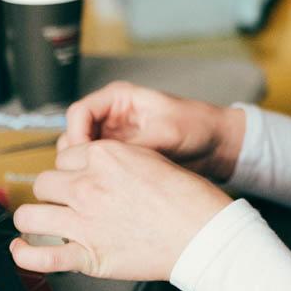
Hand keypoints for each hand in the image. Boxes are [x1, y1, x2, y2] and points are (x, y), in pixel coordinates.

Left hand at [10, 140, 231, 280]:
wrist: (203, 233)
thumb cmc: (188, 199)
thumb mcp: (150, 159)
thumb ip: (118, 161)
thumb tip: (99, 167)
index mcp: (105, 156)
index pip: (66, 156)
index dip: (71, 168)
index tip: (76, 177)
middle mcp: (88, 185)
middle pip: (45, 181)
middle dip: (52, 190)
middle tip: (63, 200)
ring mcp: (84, 220)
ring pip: (31, 214)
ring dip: (32, 218)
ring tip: (37, 222)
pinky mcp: (88, 255)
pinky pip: (42, 255)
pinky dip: (25, 255)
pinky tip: (21, 251)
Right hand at [61, 81, 246, 182]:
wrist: (217, 143)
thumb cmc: (197, 125)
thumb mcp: (165, 132)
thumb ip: (134, 144)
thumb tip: (106, 161)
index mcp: (119, 98)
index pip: (79, 113)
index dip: (77, 136)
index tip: (85, 159)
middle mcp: (111, 116)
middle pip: (74, 135)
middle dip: (77, 157)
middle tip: (88, 178)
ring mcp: (114, 138)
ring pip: (82, 156)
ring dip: (85, 170)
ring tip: (99, 187)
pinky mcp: (120, 157)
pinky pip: (98, 168)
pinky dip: (98, 178)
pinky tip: (109, 192)